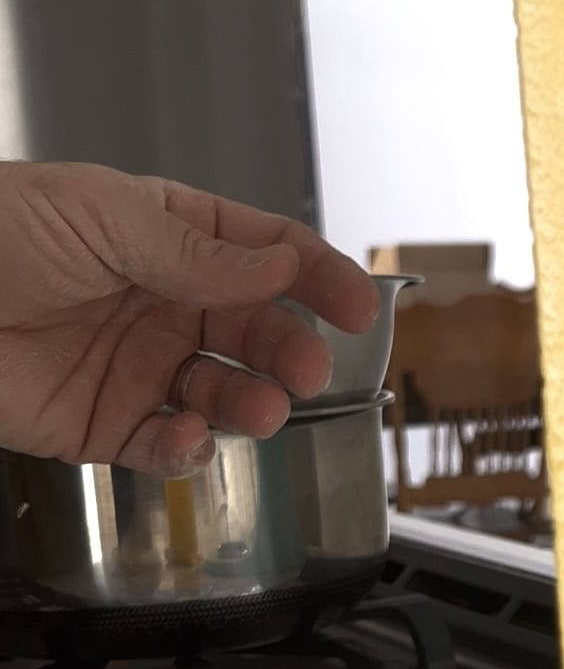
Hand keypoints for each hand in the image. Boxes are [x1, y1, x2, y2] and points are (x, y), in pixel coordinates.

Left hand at [0, 160, 378, 474]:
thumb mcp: (102, 217)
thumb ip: (195, 252)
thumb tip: (278, 269)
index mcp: (164, 234)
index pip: (263, 254)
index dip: (316, 277)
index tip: (357, 306)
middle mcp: (159, 301)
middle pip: (254, 330)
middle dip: (290, 349)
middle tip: (308, 368)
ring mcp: (135, 366)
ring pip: (220, 394)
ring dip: (250, 405)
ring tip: (262, 409)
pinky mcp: (101, 425)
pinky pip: (162, 446)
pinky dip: (185, 451)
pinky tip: (186, 439)